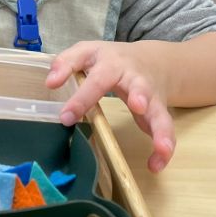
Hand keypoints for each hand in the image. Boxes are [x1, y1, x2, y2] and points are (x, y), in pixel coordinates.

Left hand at [45, 41, 175, 173]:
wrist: (151, 60)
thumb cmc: (109, 59)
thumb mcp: (86, 52)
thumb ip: (66, 62)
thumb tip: (50, 83)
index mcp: (112, 64)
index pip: (96, 79)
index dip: (81, 97)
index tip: (66, 118)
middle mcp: (135, 78)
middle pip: (139, 87)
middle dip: (140, 96)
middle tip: (138, 106)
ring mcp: (151, 96)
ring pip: (159, 112)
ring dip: (161, 128)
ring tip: (162, 147)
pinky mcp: (160, 112)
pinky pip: (165, 130)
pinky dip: (164, 149)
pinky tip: (156, 165)